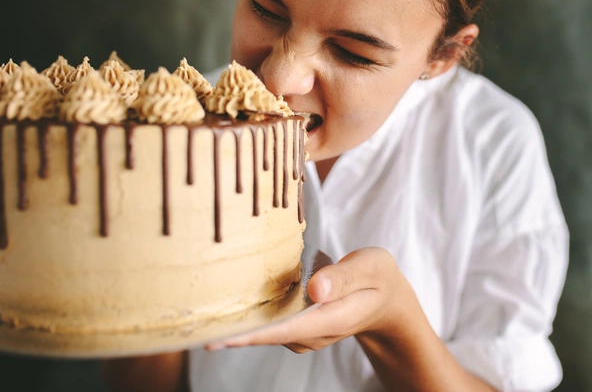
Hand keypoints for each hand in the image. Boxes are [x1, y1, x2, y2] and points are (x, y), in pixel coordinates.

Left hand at [205, 247, 412, 352]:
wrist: (384, 298)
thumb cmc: (377, 276)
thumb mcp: (372, 267)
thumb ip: (345, 277)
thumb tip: (315, 289)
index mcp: (332, 318)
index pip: (287, 329)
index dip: (253, 333)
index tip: (221, 337)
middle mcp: (314, 333)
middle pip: (267, 336)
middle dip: (232, 334)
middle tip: (192, 329)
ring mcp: (304, 333)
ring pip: (265, 331)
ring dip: (237, 324)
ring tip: (202, 314)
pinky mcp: (297, 326)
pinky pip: (269, 323)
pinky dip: (249, 316)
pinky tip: (229, 305)